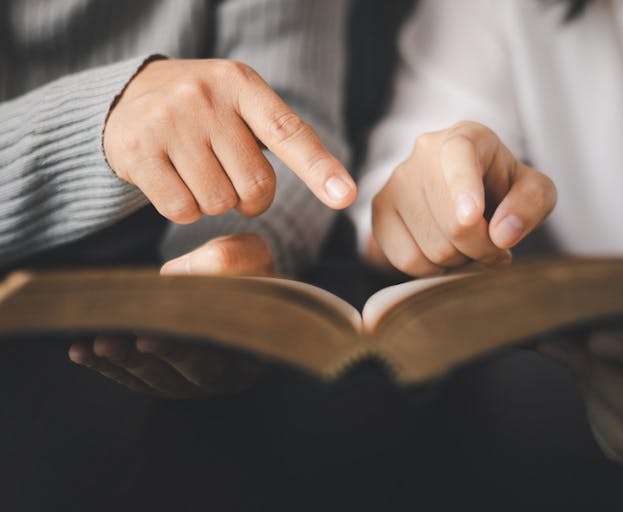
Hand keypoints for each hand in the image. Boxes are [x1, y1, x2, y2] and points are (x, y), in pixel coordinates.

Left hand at [68, 234, 272, 398]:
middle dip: (147, 358)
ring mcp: (193, 383)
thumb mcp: (249, 255)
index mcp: (254, 350)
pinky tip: (81, 351)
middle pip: (187, 373)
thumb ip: (227, 260)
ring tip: (97, 342)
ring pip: (157, 379)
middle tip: (115, 341)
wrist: (236, 283)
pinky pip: (135, 379)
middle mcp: (225, 375)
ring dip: (124, 362)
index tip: (150, 337)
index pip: (220, 354)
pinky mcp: (166, 380)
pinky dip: (108, 366)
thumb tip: (179, 272)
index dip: (184, 349)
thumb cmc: (246, 269)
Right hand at [104, 59, 355, 222]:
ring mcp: (168, 122)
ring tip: (197, 172)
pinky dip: (184, 210)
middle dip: (250, 197)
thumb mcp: (242, 103)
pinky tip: (173, 181)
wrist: (128, 96)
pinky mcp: (136, 150)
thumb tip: (339, 191)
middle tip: (231, 177)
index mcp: (241, 84)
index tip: (344, 197)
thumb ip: (284, 135)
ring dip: (214, 202)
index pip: (288, 133)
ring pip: (218, 202)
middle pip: (255, 185)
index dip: (319, 169)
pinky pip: (181, 210)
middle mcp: (204, 98)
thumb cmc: (204, 111)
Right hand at [367, 121, 555, 275]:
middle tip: (494, 245)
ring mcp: (396, 181)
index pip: (459, 158)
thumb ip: (531, 204)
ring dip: (459, 261)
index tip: (471, 217)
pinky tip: (444, 253)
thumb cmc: (501, 188)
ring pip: (432, 248)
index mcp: (466, 137)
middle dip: (482, 248)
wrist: (460, 195)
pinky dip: (433, 270)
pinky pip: (407, 260)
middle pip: (454, 225)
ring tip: (467, 243)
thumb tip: (503, 234)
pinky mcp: (379, 211)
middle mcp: (424, 152)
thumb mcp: (533, 190)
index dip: (464, 189)